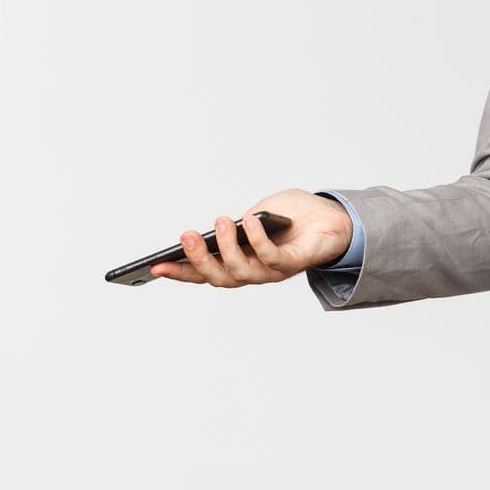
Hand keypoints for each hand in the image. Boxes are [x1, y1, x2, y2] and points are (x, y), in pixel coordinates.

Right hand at [149, 189, 354, 286]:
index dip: (179, 272)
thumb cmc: (294, 216)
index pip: (204, 273)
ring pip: (242, 271)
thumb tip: (220, 229)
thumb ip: (238, 222)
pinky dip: (259, 240)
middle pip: (219, 277)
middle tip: (185, 237)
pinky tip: (250, 221)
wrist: (335, 217)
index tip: (153, 267)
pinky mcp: (295, 263)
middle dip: (199, 259)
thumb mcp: (258, 213)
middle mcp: (254, 271)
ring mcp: (274, 271)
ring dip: (227, 247)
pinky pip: (273, 257)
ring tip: (219, 223)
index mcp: (240, 261)